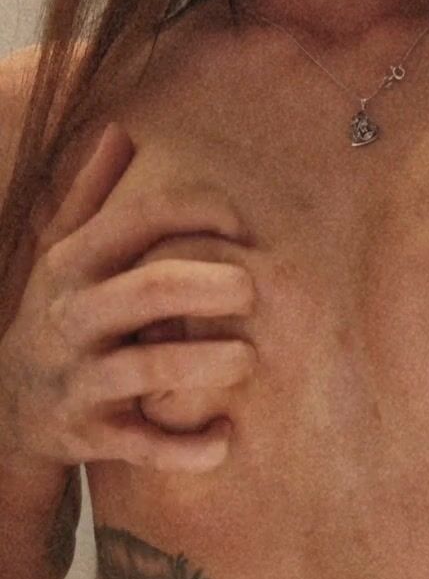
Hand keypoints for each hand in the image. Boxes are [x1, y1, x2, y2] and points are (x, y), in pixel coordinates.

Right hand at [0, 123, 253, 474]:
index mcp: (74, 265)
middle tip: (253, 288)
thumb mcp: (59, 255)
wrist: (8, 407)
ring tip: (247, 359)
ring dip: (205, 364)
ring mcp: (83, 381)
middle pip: (147, 290)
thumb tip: (120, 130)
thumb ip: (92, 197)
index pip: (138, 221)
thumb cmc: (58, 317)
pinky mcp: (93, 437)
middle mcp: (75, 319)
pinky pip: (145, 445)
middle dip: (207, 285)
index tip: (242, 224)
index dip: (197, 212)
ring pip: (148, 369)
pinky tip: (225, 437)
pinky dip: (188, 448)